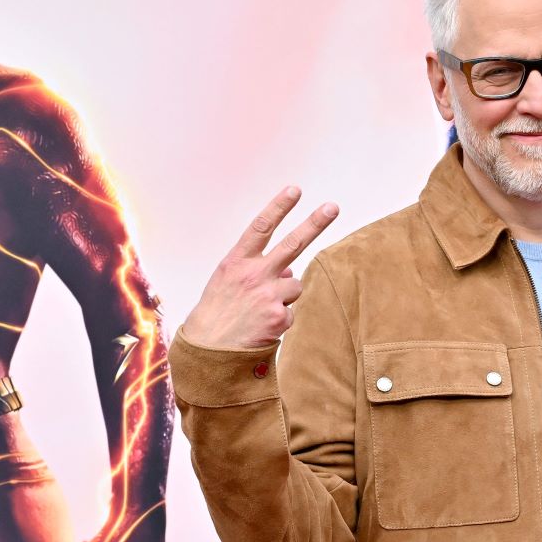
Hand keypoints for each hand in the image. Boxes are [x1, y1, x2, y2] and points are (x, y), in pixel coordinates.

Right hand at [181, 186, 338, 349]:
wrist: (208, 352)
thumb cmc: (218, 313)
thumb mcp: (228, 282)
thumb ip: (257, 270)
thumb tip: (290, 270)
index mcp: (236, 262)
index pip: (260, 228)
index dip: (278, 207)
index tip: (295, 189)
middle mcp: (253, 275)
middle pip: (292, 244)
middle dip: (314, 224)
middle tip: (332, 207)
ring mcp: (267, 295)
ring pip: (295, 286)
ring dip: (284, 297)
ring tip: (259, 311)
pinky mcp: (279, 317)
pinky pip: (291, 312)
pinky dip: (280, 319)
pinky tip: (262, 327)